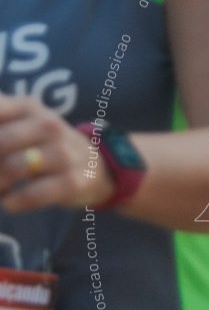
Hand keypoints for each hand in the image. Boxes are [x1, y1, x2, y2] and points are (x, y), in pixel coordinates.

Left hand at [0, 96, 114, 211]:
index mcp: (27, 106)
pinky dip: (14, 202)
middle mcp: (48, 125)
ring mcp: (64, 153)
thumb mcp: (20, 122)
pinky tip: (10, 202)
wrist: (97, 166)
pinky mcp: (74, 181)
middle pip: (0, 142)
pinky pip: (33, 194)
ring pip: (13, 168)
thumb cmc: (43, 145)